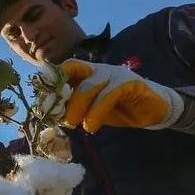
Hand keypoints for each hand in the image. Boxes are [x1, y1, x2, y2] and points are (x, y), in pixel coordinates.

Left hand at [58, 59, 183, 132]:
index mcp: (87, 73)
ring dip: (77, 106)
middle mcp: (98, 69)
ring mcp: (114, 73)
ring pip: (89, 85)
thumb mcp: (91, 110)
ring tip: (73, 125)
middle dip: (61, 91)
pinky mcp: (130, 82)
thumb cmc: (119, 110)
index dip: (51, 79)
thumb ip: (75, 108)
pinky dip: (97, 111)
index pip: (65, 68)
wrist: (154, 111)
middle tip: (56, 115)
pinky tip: (91, 126)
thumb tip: (52, 115)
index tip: (40, 97)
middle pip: (73, 69)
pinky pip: (108, 94)